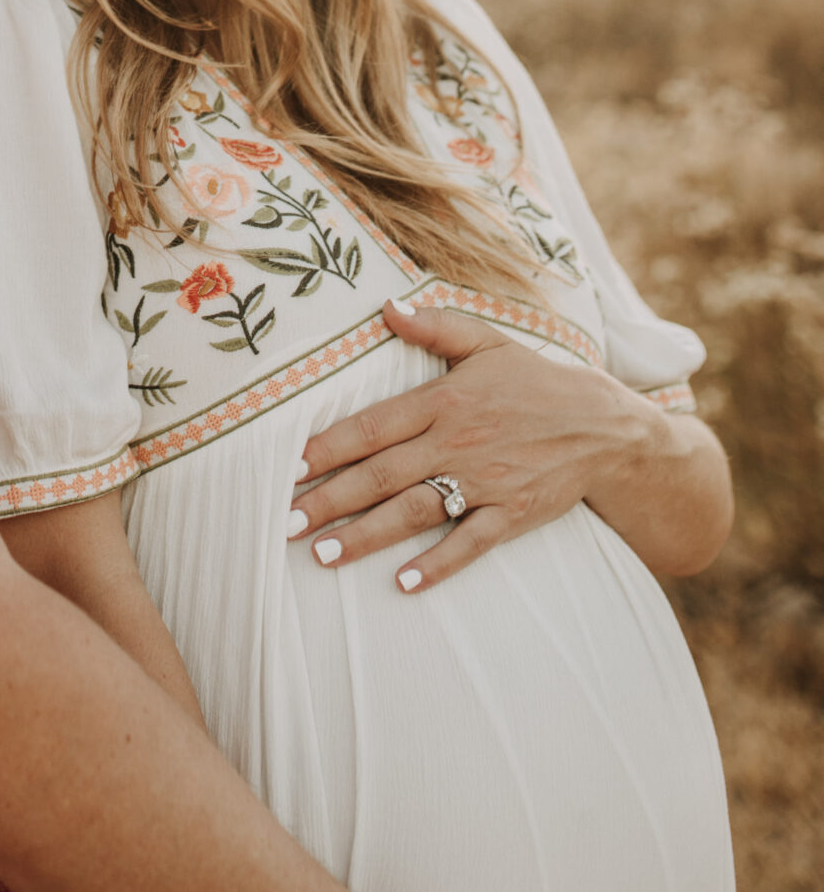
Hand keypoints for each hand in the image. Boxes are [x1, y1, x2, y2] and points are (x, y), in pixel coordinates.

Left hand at [289, 300, 653, 593]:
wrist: (607, 427)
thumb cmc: (538, 382)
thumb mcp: (488, 341)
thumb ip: (435, 327)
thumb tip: (385, 308)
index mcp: (445, 401)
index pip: (373, 426)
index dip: (329, 446)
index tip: (290, 465)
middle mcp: (458, 443)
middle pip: (382, 475)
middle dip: (330, 499)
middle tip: (285, 522)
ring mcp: (485, 482)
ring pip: (415, 513)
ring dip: (367, 536)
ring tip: (323, 555)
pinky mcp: (512, 515)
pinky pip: (470, 545)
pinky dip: (437, 565)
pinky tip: (403, 583)